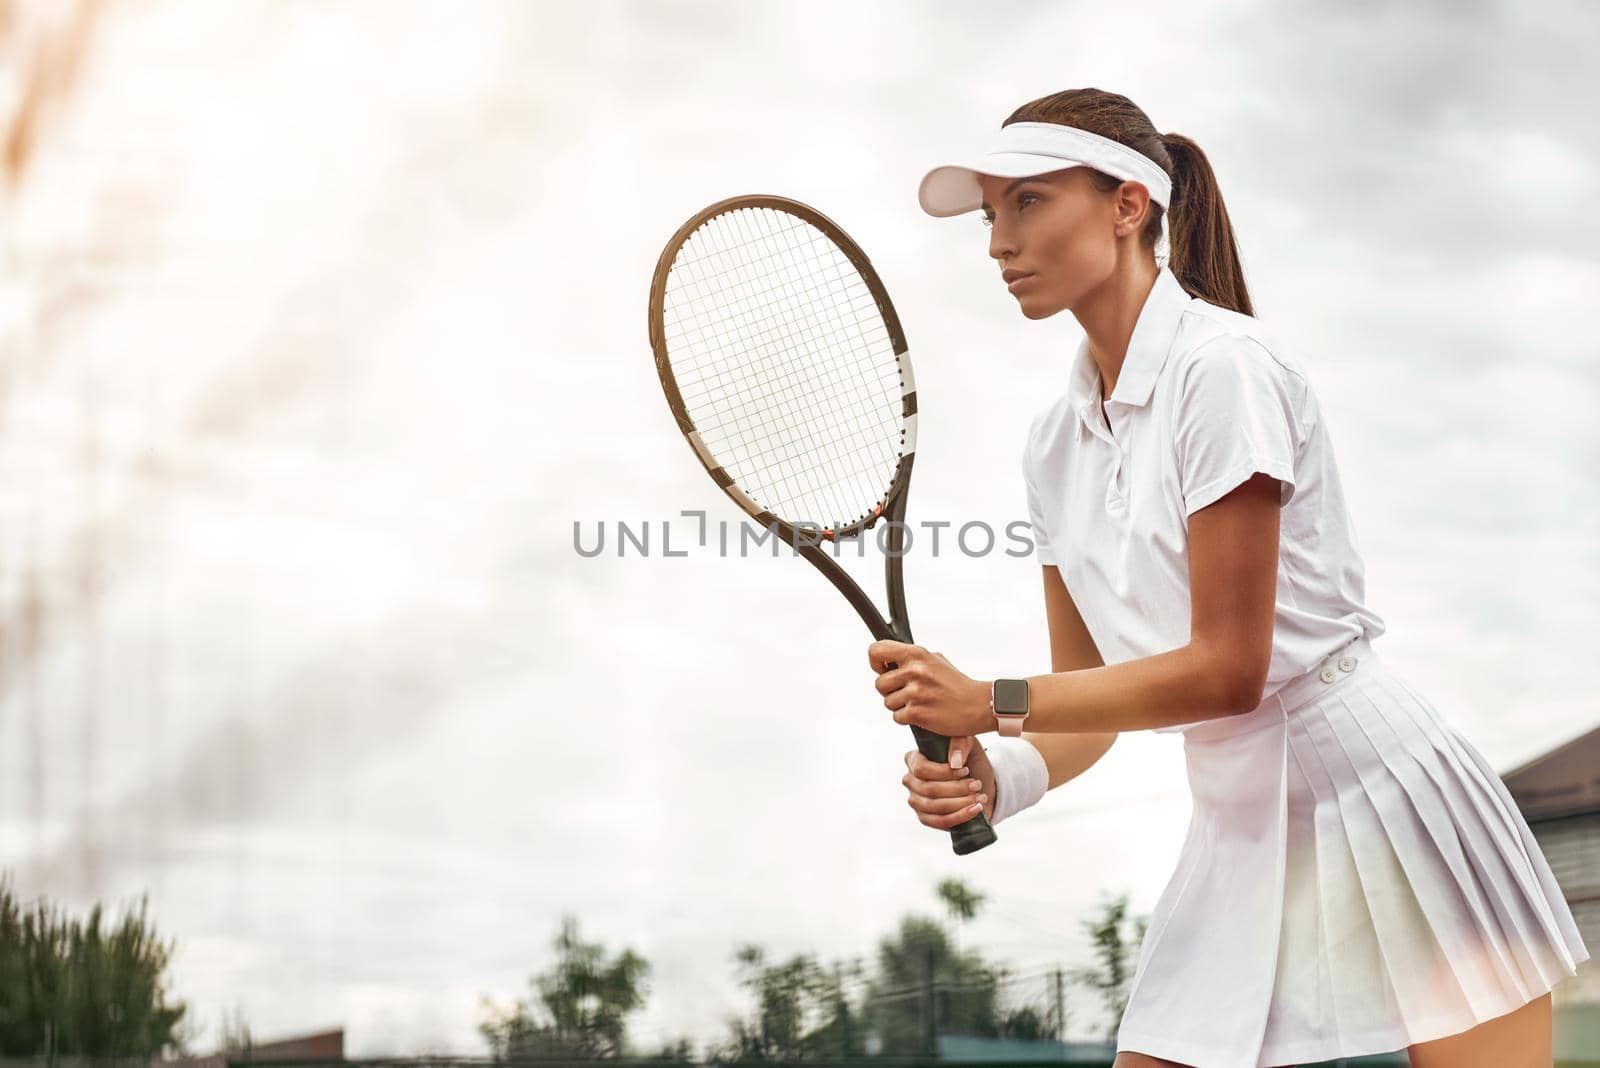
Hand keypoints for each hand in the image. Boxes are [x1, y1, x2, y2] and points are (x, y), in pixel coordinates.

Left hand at [869, 640, 991, 737]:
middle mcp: (915, 671)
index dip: (875, 662)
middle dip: (890, 691)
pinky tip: (923, 712)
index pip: (877, 651)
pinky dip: (907, 718)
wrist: (978, 704)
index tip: (883, 670)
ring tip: (919, 702)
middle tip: (907, 692)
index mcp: (917, 654)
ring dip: (900, 706)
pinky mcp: (918, 713)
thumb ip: (910, 658)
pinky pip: (897, 717)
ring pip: (887, 702)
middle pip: (879, 683)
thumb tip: (886, 661)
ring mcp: (916, 693)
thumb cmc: (956, 684)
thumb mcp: (934, 659)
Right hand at [901, 739, 992, 829]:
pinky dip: (960, 816)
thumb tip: (955, 762)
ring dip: (961, 803)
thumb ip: (960, 743)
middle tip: (977, 785)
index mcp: (913, 760)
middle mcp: (910, 781)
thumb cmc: (968, 760)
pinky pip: (940, 822)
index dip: (944, 772)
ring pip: (935, 806)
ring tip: (980, 797)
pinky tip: (976, 810)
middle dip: (957, 789)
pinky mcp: (925, 819)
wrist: (978, 783)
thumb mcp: (967, 744)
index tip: (966, 770)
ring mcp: (916, 801)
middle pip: (930, 789)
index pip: (921, 769)